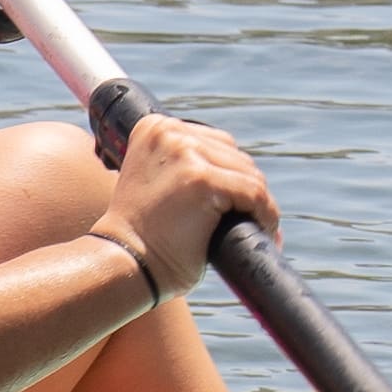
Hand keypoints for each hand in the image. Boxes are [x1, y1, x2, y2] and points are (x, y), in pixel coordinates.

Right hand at [101, 113, 272, 298]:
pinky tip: (264, 232)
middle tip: (251, 221)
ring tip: (258, 229)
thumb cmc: (143, 236)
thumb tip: (243, 174)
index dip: (231, 175)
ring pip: (250, 175)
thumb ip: (185, 166)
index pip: (216, 143)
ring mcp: (186, 154)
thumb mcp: (156, 182)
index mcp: (155, 127)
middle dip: (247, 190)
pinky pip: (254, 194)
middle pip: (235, 155)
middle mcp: (169, 133)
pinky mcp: (203, 179)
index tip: (236, 204)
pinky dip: (266, 215)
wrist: (125, 264)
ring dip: (260, 205)